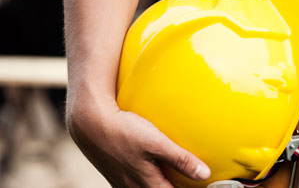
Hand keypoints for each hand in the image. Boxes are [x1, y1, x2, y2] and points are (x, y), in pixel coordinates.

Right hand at [66, 99, 209, 187]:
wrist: (89, 122)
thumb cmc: (122, 131)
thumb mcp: (156, 143)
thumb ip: (181, 159)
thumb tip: (204, 174)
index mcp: (148, 186)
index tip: (202, 185)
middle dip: (177, 185)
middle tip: (191, 179)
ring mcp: (124, 182)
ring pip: (150, 187)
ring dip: (164, 182)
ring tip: (177, 175)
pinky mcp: (118, 173)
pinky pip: (139, 181)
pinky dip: (152, 177)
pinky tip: (156, 165)